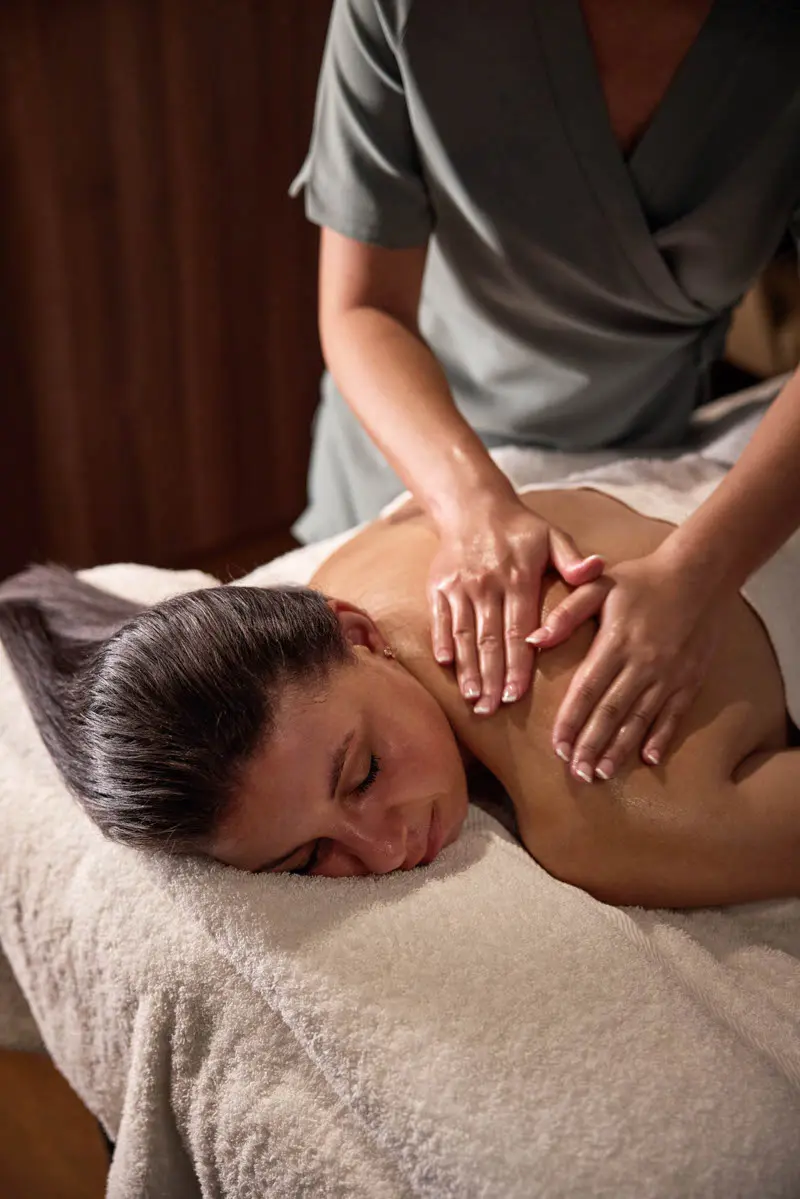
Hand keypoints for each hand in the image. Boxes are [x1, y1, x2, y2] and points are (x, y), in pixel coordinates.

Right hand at [428, 496, 603, 715]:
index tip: (515, 694)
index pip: (518, 631)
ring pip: (463, 635)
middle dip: (490, 678)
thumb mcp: (552, 536)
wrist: (473, 506)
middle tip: (491, 710)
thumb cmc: (520, 529)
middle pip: (489, 640)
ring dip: (467, 669)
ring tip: (471, 698)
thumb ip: (573, 559)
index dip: (516, 665)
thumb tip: (595, 570)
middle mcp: (487, 585)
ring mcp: (459, 586)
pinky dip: (442, 643)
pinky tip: (447, 667)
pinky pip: (439, 619)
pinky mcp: (438, 586)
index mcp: (518, 578)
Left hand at [529, 548, 721, 779]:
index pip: (587, 690)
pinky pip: (674, 715)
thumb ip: (566, 613)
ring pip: (639, 719)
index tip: (557, 747)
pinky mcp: (690, 679)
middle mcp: (642, 663)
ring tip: (601, 773)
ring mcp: (669, 674)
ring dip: (619, 749)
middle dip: (590, 745)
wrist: (699, 574)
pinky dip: (661, 738)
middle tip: (576, 773)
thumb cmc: (641, 580)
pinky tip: (647, 759)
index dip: (570, 721)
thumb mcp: (599, 585)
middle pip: (611, 712)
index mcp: (616, 642)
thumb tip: (533, 640)